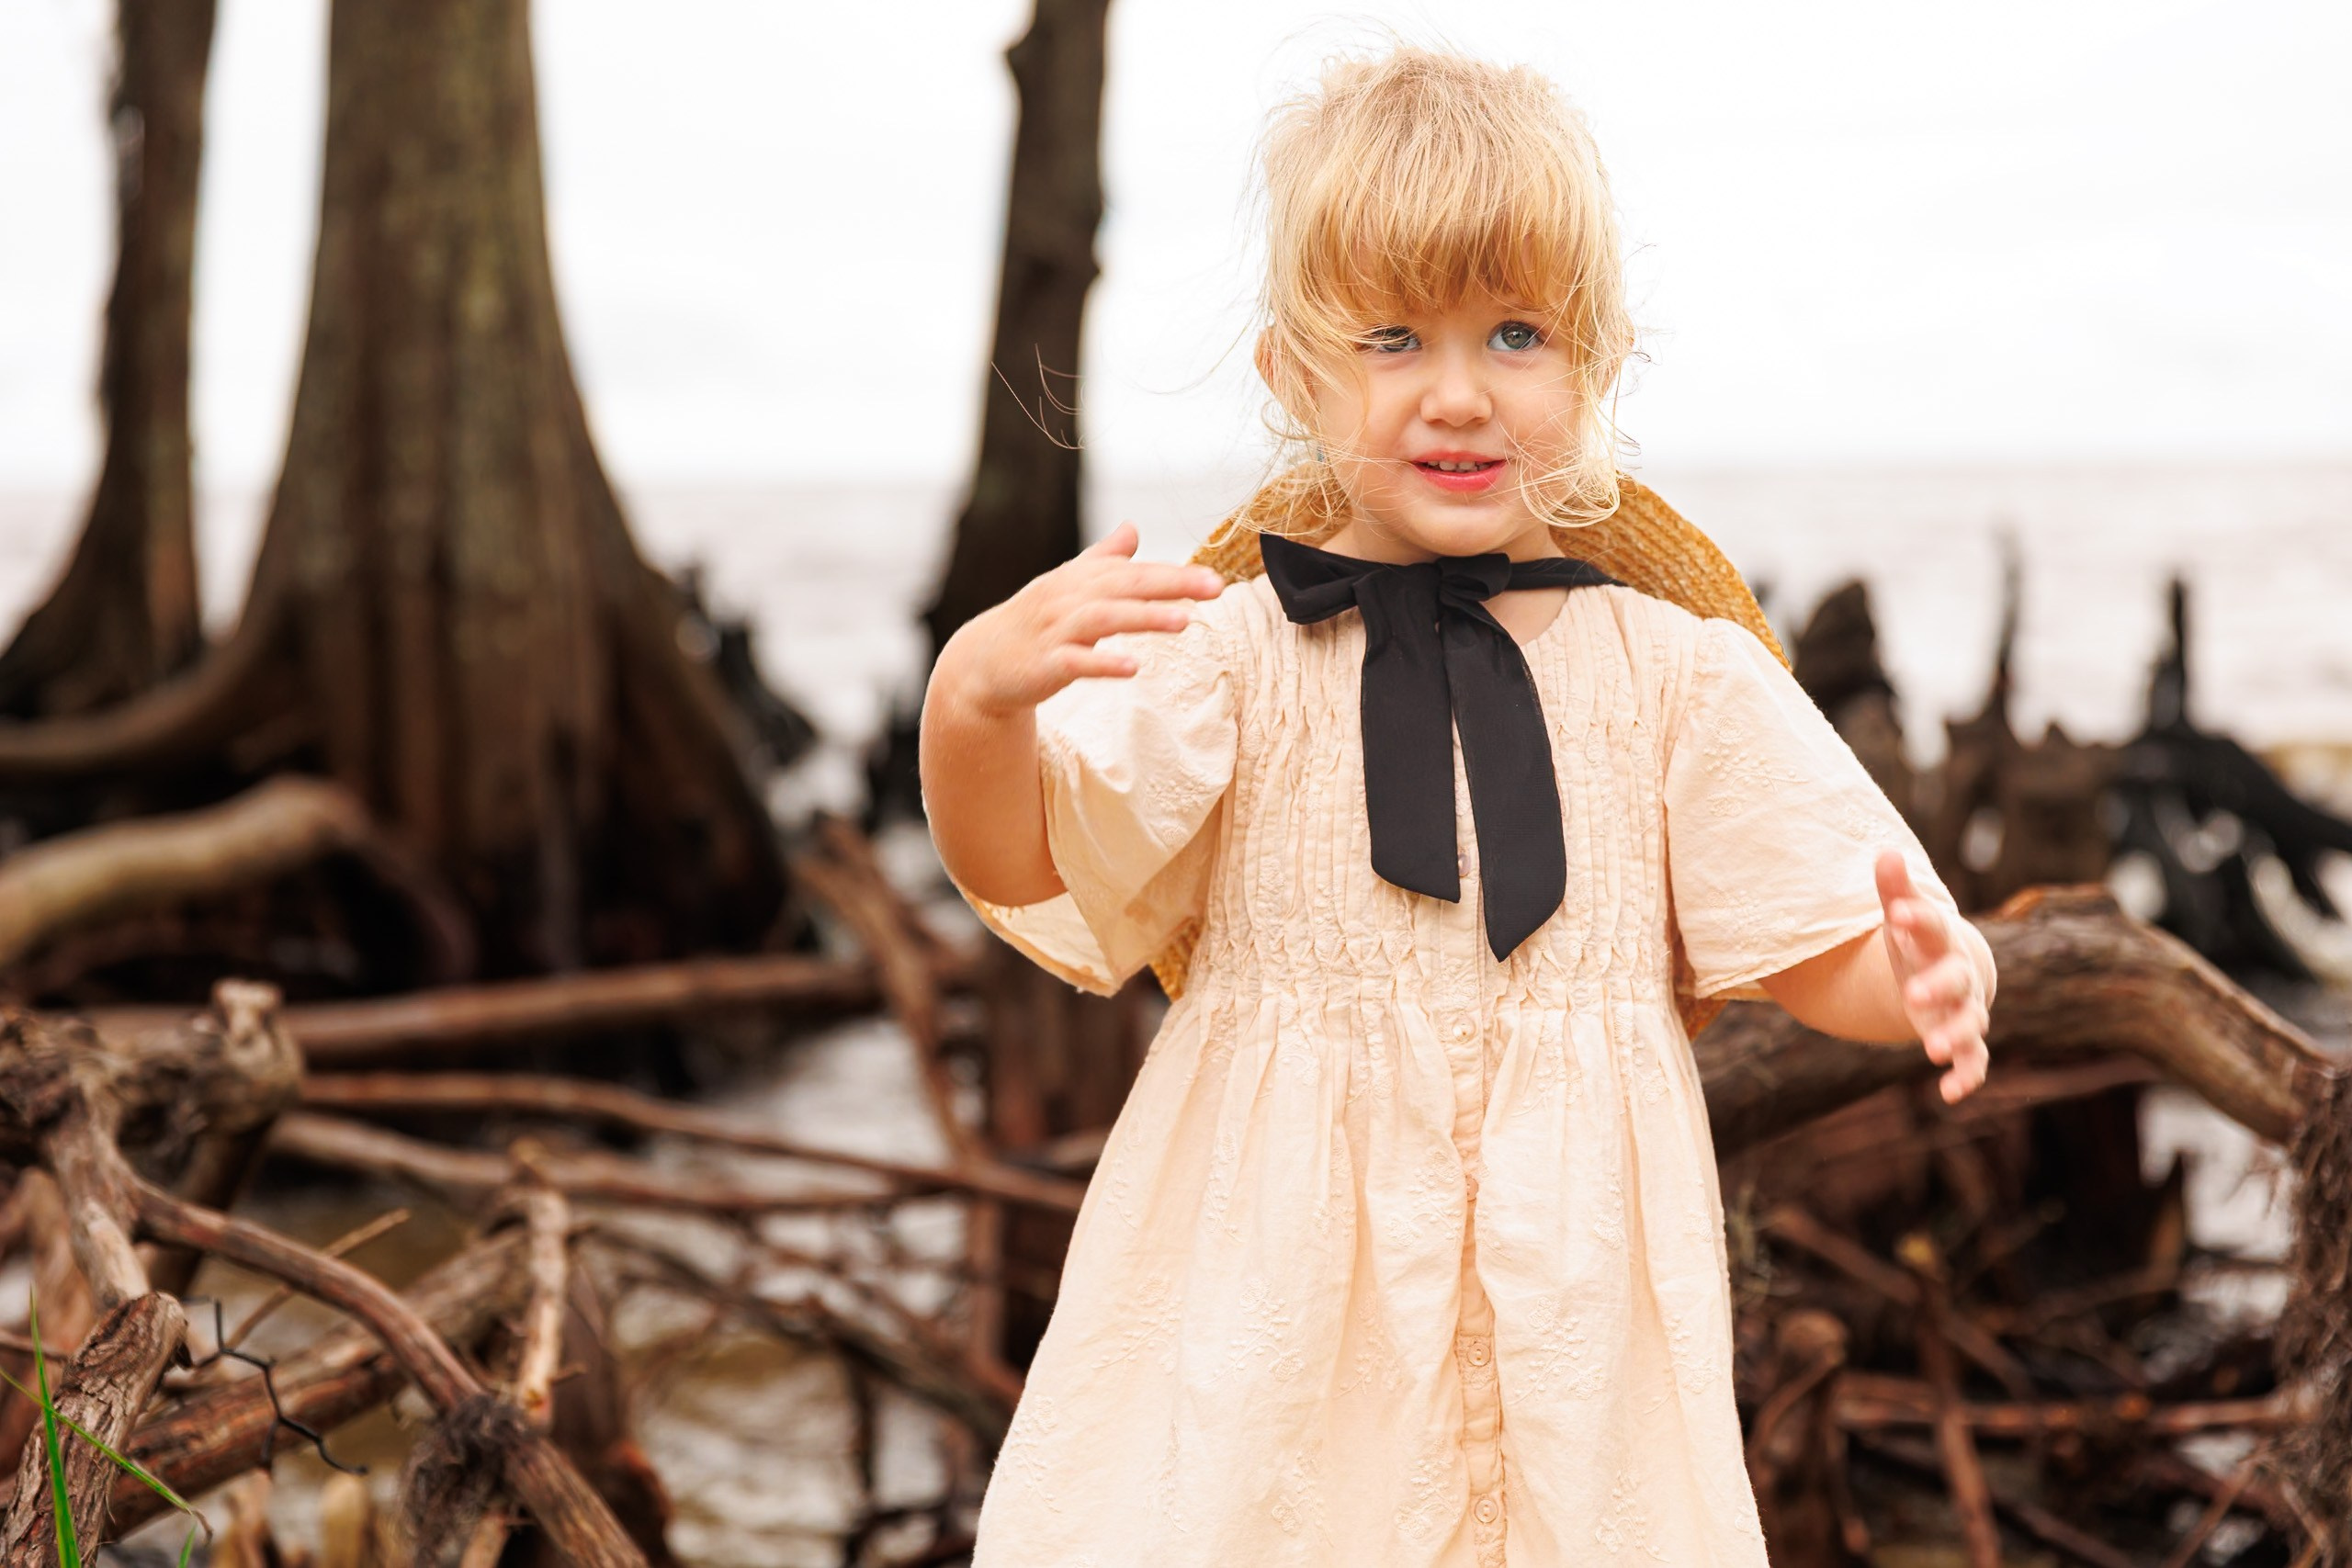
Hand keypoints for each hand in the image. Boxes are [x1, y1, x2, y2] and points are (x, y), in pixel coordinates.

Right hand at [941, 521, 1226, 715]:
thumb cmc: (1033, 622)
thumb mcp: (1068, 586)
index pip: (1135, 572)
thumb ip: (1103, 559)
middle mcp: (1069, 598)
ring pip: (1105, 619)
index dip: (1175, 574)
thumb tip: (1132, 528)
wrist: (982, 662)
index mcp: (1080, 579)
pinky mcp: (1044, 664)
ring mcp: (1055, 630)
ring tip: (1184, 621)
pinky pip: (1076, 662)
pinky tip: (1132, 667)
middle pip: (1125, 586)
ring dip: (1144, 617)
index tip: (1216, 579)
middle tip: (1215, 588)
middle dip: (1171, 585)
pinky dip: (1103, 663)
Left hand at [1875, 849, 1989, 1102]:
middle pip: (1955, 980)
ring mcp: (1963, 1008)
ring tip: (1934, 1051)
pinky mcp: (1962, 1039)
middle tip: (1913, 995)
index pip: (1933, 927)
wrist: (1949, 969)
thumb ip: (1893, 888)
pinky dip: (1967, 1077)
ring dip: (1955, 1036)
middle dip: (1937, 987)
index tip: (1896, 912)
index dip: (1917, 919)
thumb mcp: (1903, 913)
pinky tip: (1950, 1094)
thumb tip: (1885, 851)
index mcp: (1940, 941)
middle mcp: (1958, 975)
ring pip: (1970, 1024)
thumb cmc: (1918, 939)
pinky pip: (1975, 1061)